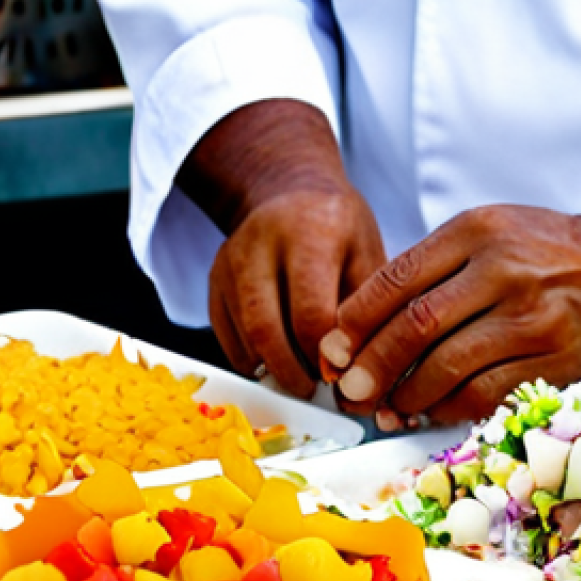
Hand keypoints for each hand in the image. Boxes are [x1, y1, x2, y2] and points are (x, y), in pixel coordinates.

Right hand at [177, 100, 384, 397]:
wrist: (287, 190)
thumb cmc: (337, 227)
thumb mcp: (367, 253)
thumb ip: (365, 309)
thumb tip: (361, 372)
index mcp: (308, 233)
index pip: (310, 314)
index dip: (324, 357)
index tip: (338, 376)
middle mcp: (259, 244)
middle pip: (265, 329)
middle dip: (291, 372)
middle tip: (312, 390)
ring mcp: (229, 262)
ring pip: (243, 338)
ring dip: (271, 368)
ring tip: (298, 376)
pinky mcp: (213, 281)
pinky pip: (226, 337)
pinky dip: (251, 359)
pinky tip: (275, 361)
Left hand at [321, 205, 580, 427]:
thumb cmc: (526, 255)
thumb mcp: (473, 238)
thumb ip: (415, 277)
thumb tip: (348, 338)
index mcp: (474, 231)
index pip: (396, 280)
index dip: (354, 323)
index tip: (332, 353)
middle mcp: (505, 270)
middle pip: (417, 326)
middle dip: (372, 367)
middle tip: (349, 393)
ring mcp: (534, 316)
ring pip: (448, 367)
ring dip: (406, 396)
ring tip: (387, 407)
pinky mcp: (554, 359)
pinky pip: (483, 394)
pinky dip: (447, 408)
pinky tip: (430, 410)